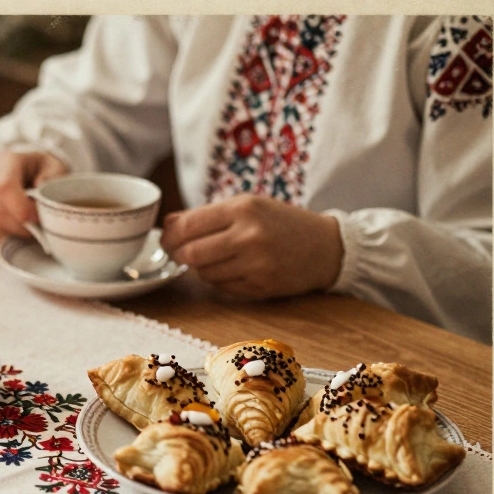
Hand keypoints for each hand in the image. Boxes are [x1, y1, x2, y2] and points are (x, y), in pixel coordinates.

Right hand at [0, 151, 67, 249]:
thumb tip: (41, 195)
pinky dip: (5, 240)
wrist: (27, 172)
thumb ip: (51, 179)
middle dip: (19, 225)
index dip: (21, 208)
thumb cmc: (43, 170)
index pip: (3, 187)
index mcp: (4, 161)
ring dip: (12, 234)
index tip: (38, 217)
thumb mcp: (54, 168)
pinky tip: (18, 233)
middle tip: (37, 228)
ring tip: (29, 230)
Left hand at [160, 194, 343, 298]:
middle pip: (190, 254)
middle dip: (179, 255)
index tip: (167, 239)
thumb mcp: (247, 206)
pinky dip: (219, 280)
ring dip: (200, 268)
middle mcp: (249, 236)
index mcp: (242, 208)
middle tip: (182, 253)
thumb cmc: (281, 222)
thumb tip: (167, 223)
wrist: (327, 247)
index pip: (187, 226)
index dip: (170, 236)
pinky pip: (221, 287)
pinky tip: (232, 269)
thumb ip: (206, 215)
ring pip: (203, 274)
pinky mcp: (261, 287)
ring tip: (214, 258)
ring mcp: (256, 264)